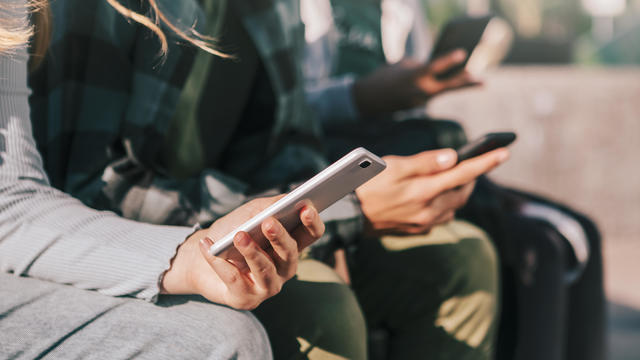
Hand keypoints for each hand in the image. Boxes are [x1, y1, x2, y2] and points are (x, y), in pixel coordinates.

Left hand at [161, 196, 324, 309]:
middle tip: (268, 222)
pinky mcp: (245, 299)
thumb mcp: (250, 214)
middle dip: (280, 237)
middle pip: (290, 253)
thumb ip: (269, 206)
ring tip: (238, 236)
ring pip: (265, 270)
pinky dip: (219, 262)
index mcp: (290, 246)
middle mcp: (284, 269)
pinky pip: (234, 279)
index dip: (312, 222)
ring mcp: (267, 287)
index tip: (306, 207)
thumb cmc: (231, 233)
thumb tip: (287, 199)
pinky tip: (208, 247)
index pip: (311, 235)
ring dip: (251, 251)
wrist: (200, 260)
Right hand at [352, 49, 479, 116]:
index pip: (434, 66)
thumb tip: (435, 69)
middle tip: (483, 81)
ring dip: (457, 84)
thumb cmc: (384, 76)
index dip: (449, 60)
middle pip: (447, 86)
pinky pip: (431, 94)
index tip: (463, 53)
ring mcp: (419, 101)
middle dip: (466, 83)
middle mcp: (419, 91)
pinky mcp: (417, 106)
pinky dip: (438, 87)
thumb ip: (420, 66)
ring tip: (476, 80)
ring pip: (442, 90)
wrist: (368, 99)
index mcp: (413, 76)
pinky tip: (446, 81)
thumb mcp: (401, 65)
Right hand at [355, 148, 507, 235]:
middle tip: (474, 162)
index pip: (464, 174)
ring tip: (455, 176)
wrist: (348, 214)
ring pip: (454, 205)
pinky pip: (441, 215)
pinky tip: (435, 195)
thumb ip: (425, 162)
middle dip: (472, 176)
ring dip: (459, 190)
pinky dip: (445, 202)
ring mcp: (424, 222)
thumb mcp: (393, 166)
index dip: (486, 162)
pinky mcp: (417, 229)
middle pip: (463, 191)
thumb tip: (454, 157)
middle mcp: (429, 210)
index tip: (505, 152)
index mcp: (424, 191)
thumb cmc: (367, 183)